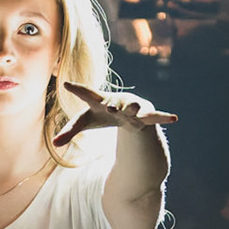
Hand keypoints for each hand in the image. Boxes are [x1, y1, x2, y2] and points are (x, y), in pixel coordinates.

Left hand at [53, 80, 176, 146]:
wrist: (126, 108)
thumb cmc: (103, 113)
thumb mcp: (86, 122)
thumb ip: (70, 131)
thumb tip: (54, 145)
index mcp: (100, 101)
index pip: (87, 95)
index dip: (78, 90)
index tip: (66, 84)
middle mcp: (117, 102)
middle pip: (114, 104)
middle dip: (114, 106)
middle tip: (109, 107)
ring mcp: (133, 107)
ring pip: (134, 109)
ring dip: (135, 110)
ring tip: (135, 109)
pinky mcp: (146, 115)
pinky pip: (155, 117)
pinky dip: (164, 117)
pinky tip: (175, 119)